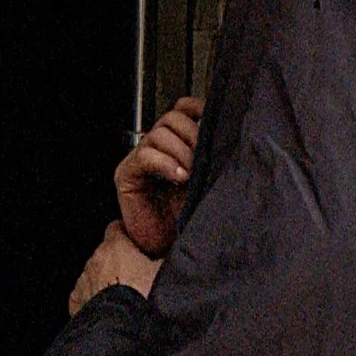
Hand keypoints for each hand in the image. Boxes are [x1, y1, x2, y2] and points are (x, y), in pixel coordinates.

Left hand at [69, 221, 161, 314]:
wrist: (124, 328)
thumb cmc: (146, 297)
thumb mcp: (166, 272)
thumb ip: (166, 256)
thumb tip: (170, 251)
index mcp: (115, 246)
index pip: (116, 228)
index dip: (127, 234)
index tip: (137, 243)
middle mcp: (95, 260)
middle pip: (105, 253)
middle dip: (117, 260)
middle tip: (135, 275)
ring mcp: (84, 281)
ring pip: (94, 274)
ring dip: (105, 280)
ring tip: (122, 297)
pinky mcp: (77, 301)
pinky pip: (84, 295)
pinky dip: (93, 299)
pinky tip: (107, 309)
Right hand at [115, 96, 202, 256]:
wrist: (169, 247)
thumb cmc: (189, 216)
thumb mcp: (208, 180)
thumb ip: (212, 156)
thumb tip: (228, 135)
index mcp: (177, 143)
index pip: (183, 108)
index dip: (198, 109)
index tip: (215, 124)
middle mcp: (157, 147)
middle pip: (172, 117)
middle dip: (193, 135)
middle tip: (204, 160)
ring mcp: (140, 159)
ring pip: (159, 133)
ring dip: (181, 152)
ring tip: (191, 175)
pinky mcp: (127, 174)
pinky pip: (145, 156)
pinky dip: (165, 163)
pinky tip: (178, 178)